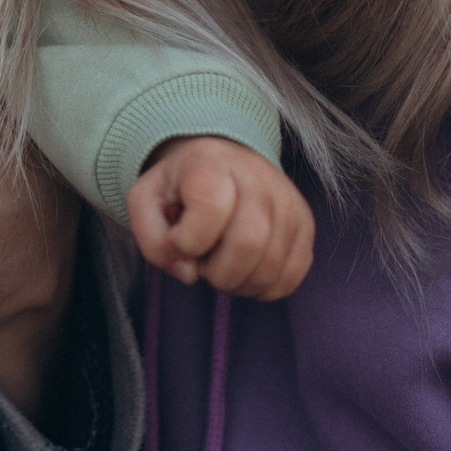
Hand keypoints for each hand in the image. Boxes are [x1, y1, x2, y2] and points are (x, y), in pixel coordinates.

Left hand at [125, 135, 312, 300]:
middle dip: (216, 272)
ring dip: (237, 283)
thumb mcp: (145, 202)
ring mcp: (288, 201)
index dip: (189, 241)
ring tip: (222, 263)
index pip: (211, 208)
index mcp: (211, 162)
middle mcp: (258, 177)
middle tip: (203, 261)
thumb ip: (153, 241)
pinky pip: (290, 277)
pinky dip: (261, 288)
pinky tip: (244, 270)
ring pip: (271, 267)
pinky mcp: (305, 226)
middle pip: (248, 243)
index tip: (179, 240)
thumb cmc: (179, 188)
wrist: (221, 164)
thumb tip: (189, 273)